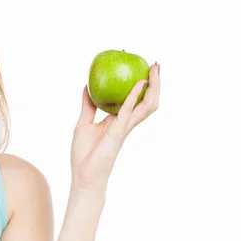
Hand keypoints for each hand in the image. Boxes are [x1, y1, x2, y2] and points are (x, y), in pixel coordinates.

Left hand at [71, 63, 160, 191]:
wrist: (84, 175)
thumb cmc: (83, 154)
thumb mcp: (83, 124)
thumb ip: (88, 106)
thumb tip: (86, 86)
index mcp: (117, 121)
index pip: (134, 101)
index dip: (142, 87)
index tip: (144, 69)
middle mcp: (125, 124)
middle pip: (147, 102)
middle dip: (155, 84)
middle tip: (156, 65)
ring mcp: (124, 128)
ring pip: (146, 106)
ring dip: (153, 88)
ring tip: (154, 70)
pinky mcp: (118, 132)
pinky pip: (127, 111)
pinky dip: (133, 97)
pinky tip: (138, 84)